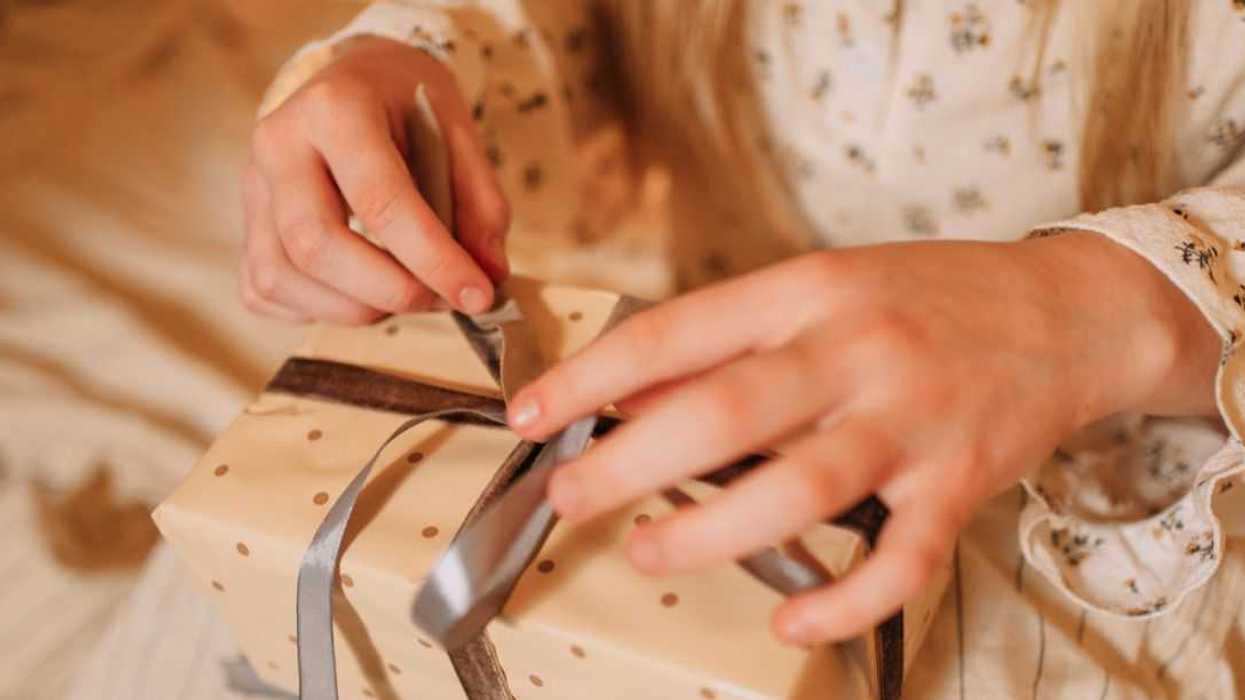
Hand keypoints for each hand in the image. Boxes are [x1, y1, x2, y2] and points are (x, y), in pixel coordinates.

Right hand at [241, 36, 508, 322]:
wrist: (357, 82)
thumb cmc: (408, 108)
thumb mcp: (458, 133)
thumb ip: (480, 203)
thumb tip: (490, 273)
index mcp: (335, 109)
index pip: (380, 200)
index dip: (433, 259)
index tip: (478, 295)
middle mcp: (278, 145)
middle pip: (316, 245)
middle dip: (389, 292)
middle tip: (442, 300)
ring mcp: (252, 187)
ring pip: (281, 277)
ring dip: (357, 308)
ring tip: (407, 292)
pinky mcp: (245, 227)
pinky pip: (267, 290)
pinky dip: (321, 309)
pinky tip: (363, 290)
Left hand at [507, 232, 1218, 643]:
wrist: (1068, 311)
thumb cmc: (928, 299)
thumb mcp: (821, 289)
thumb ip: (731, 340)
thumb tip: (633, 390)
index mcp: (808, 292)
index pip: (675, 333)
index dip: (590, 377)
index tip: (534, 411)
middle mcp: (855, 350)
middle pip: (722, 413)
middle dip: (626, 463)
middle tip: (570, 495)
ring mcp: (911, 420)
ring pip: (799, 489)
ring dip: (709, 532)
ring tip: (650, 550)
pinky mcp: (959, 482)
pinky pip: (900, 559)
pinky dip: (841, 601)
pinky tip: (791, 616)